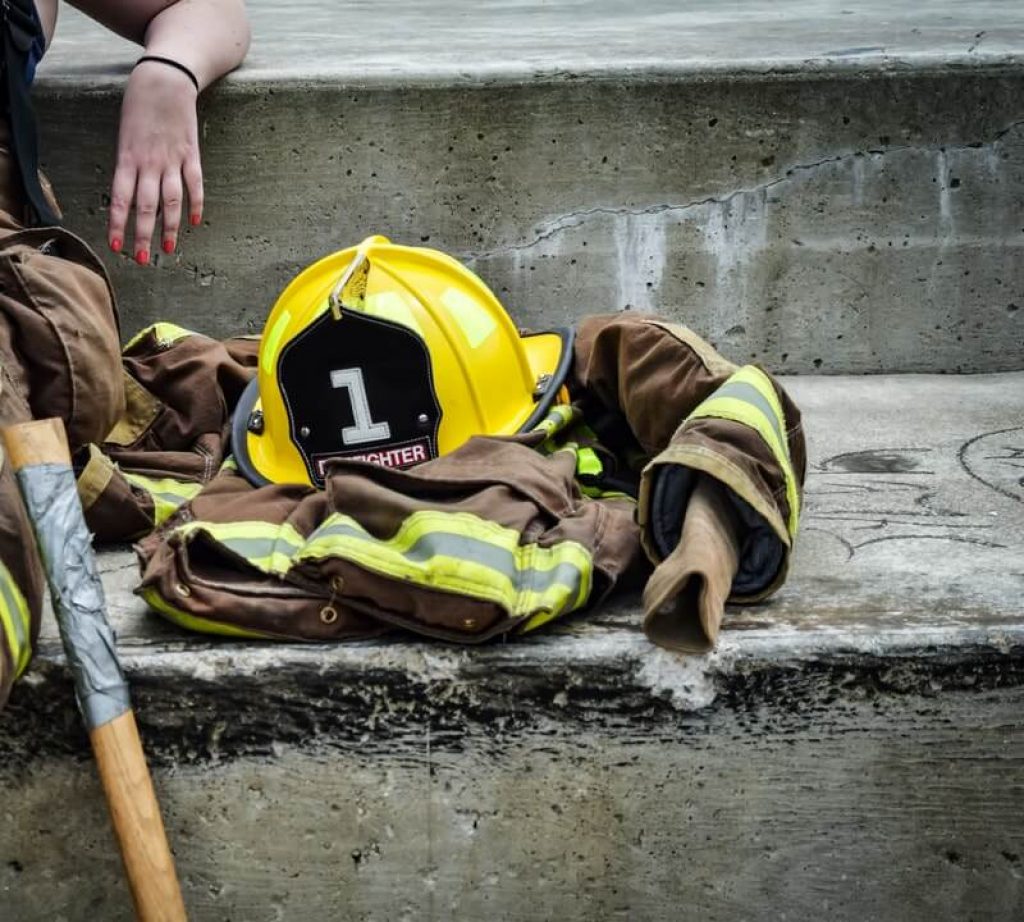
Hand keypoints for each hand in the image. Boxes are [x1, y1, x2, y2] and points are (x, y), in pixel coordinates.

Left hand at [108, 59, 202, 264]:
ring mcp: (173, 160)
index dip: (118, 224)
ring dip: (169, 227)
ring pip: (171, 201)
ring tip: (168, 249)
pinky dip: (195, 205)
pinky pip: (195, 185)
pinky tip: (194, 223)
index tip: (116, 246)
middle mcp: (149, 163)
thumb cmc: (139, 105)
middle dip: (144, 235)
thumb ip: (129, 165)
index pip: (120, 199)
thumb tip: (132, 195)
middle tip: (143, 259)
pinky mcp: (192, 155)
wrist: (164, 79)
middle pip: (146, 206)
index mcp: (127, 157)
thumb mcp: (124, 134)